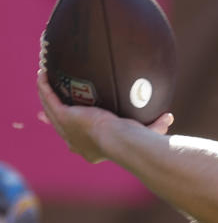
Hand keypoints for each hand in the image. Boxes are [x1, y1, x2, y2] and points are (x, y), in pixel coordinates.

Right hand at [37, 69, 172, 163]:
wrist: (123, 142)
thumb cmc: (136, 141)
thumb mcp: (145, 133)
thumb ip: (156, 125)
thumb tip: (169, 116)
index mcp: (92, 149)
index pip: (78, 142)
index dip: (73, 135)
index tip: (71, 126)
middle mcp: (76, 142)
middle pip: (60, 127)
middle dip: (52, 116)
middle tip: (46, 109)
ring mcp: (67, 130)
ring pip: (51, 110)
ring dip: (46, 95)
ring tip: (44, 80)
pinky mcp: (65, 117)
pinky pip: (50, 99)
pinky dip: (45, 86)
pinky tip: (43, 74)